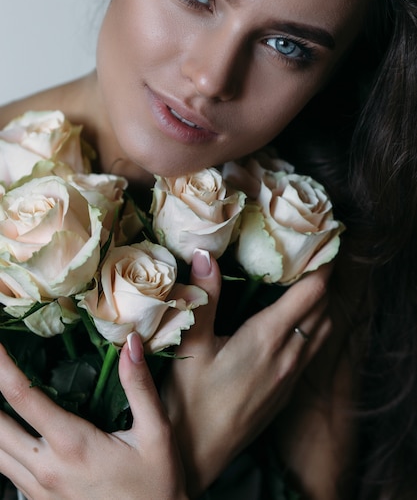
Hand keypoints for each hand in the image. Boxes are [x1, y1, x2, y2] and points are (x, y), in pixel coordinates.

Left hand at [0, 337, 187, 499]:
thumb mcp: (156, 432)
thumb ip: (139, 386)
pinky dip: (2, 447)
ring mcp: (39, 491)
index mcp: (72, 445)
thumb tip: (130, 342)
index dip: (1, 366)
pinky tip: (11, 432)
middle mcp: (46, 469)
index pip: (23, 396)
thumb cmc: (157, 483)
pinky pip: (8, 472)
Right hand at [162, 249, 331, 496]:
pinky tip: (295, 325)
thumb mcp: (192, 345)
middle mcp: (288, 356)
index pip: (311, 294)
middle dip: (322, 280)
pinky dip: (314, 328)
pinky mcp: (286, 392)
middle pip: (323, 309)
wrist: (198, 454)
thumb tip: (206, 254)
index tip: (318, 245)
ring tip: (305, 285)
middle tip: (308, 257)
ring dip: (321, 305)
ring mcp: (290, 376)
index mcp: (267, 338)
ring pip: (322, 331)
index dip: (320, 267)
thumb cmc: (190, 400)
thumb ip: (204, 298)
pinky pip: (313, 351)